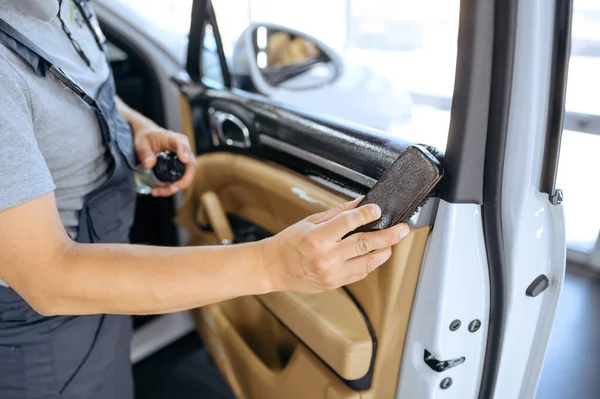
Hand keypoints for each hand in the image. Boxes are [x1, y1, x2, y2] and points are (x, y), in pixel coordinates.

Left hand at [133, 124, 197, 196]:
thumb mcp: (142, 144)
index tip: (184, 159)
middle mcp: (184, 150)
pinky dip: (171, 187)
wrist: (149, 137)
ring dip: (175, 187)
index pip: (182, 144)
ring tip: (156, 192)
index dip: (184, 152)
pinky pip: (181, 180)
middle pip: (191, 166)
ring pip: (187, 176)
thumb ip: (145, 153)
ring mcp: (184, 160)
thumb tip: (149, 165)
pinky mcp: (181, 168)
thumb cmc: (146, 138)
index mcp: (174, 139)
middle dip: (184, 180)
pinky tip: (158, 190)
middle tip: (171, 188)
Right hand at [261, 198, 409, 292]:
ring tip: (392, 242)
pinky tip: (374, 254)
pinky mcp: (335, 284)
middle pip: (365, 244)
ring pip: (368, 262)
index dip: (366, 214)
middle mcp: (326, 257)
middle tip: (402, 229)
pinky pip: (360, 273)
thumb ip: (338, 213)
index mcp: (317, 238)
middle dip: (388, 235)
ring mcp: (331, 273)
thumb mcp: (310, 221)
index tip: (378, 210)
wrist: (273, 268)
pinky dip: (370, 262)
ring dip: (384, 250)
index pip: (349, 223)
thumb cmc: (289, 242)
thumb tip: (361, 202)